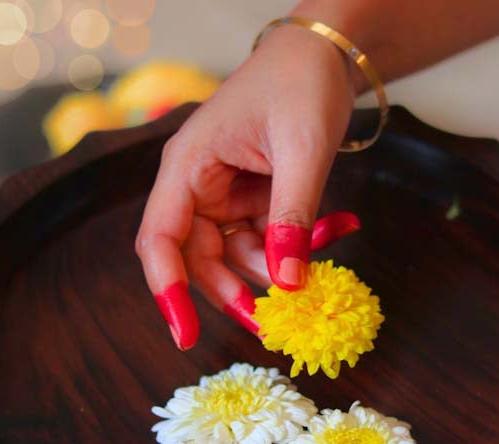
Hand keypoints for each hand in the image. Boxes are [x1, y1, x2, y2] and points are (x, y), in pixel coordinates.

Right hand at [135, 24, 357, 347]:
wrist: (323, 53)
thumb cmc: (301, 82)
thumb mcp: (302, 150)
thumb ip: (292, 218)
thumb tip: (286, 284)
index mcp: (187, 167)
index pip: (160, 240)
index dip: (167, 291)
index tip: (185, 335)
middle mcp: (196, 188)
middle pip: (199, 262)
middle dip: (237, 292)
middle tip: (276, 323)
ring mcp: (223, 199)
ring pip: (237, 261)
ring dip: (279, 270)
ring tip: (329, 244)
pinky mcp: (250, 205)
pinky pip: (266, 245)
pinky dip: (298, 249)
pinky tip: (338, 226)